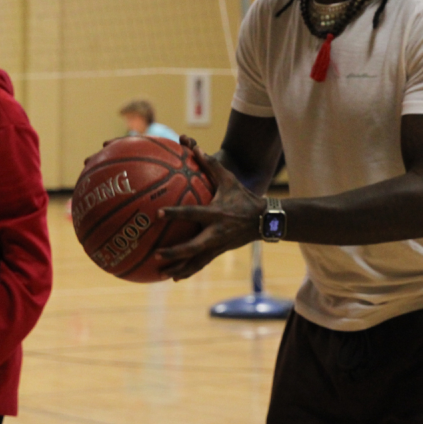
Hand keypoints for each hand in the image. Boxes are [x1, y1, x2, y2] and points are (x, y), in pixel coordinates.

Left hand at [156, 136, 265, 280]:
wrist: (265, 220)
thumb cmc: (243, 197)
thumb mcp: (229, 179)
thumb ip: (211, 164)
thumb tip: (194, 146)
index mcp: (216, 214)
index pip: (192, 214)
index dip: (175, 214)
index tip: (158, 213)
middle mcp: (216, 232)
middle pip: (193, 246)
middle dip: (175, 252)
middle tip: (157, 254)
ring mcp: (218, 245)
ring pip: (196, 261)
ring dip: (179, 267)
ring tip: (161, 274)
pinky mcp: (219, 252)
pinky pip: (201, 263)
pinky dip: (188, 270)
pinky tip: (175, 277)